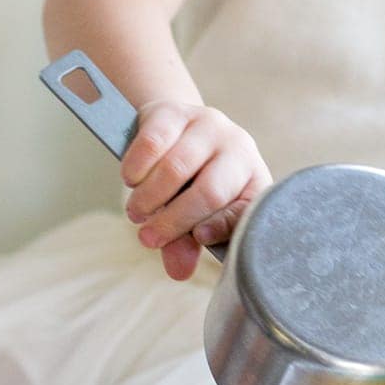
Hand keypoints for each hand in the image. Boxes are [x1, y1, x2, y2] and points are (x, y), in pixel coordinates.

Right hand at [120, 100, 270, 280]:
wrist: (174, 130)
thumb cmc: (190, 184)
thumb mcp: (194, 216)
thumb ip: (186, 244)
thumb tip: (178, 273)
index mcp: (254, 182)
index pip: (245, 210)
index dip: (221, 226)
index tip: (198, 237)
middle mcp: (239, 150)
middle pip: (209, 192)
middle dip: (174, 220)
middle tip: (147, 237)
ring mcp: (209, 126)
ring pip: (177, 168)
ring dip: (150, 197)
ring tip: (136, 213)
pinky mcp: (176, 112)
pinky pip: (154, 142)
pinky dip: (137, 168)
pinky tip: (130, 182)